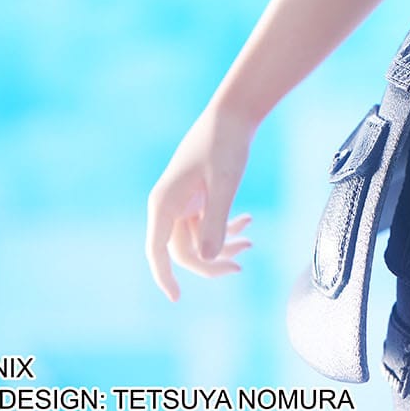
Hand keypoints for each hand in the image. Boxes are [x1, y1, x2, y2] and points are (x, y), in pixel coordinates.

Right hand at [144, 107, 256, 300]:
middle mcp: (168, 205)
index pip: (158, 251)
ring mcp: (182, 200)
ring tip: (251, 242)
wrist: (234, 112)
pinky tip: (248, 222)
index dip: (165, 277)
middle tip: (241, 265)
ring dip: (222, 243)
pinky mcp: (197, 195)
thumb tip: (207, 258)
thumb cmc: (226, 144)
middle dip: (210, 260)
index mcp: (164, 203)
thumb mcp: (224, 184)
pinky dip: (225, 226)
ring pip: (198, 237)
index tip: (176, 298)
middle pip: (183, 249)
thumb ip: (216, 221)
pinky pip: (206, 222)